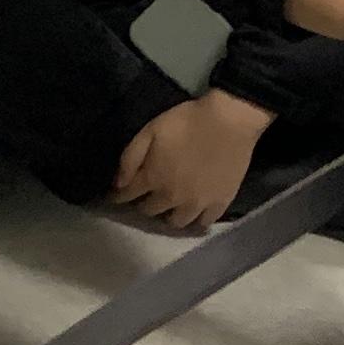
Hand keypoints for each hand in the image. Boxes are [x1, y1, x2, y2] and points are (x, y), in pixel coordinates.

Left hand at [113, 88, 274, 229]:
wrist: (229, 121)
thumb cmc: (187, 121)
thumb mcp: (150, 131)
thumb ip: (130, 159)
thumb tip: (118, 184)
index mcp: (152, 179)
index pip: (127, 196)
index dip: (117, 197)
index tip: (114, 197)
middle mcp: (172, 198)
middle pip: (150, 211)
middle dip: (143, 204)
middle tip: (145, 197)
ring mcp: (197, 204)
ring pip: (176, 222)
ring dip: (168, 216)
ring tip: (170, 207)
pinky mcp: (219, 203)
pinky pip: (204, 223)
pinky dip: (196, 221)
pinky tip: (195, 214)